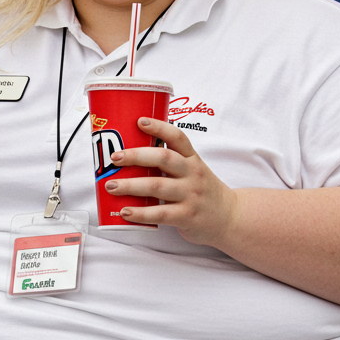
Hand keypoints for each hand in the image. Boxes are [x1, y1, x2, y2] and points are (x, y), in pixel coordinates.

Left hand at [106, 117, 240, 248]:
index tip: (139, 121)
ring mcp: (190, 195)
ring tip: (111, 186)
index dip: (158, 127)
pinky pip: (160, 214)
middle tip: (114, 157)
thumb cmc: (202, 192)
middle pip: (163, 158)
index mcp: (192, 159)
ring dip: (131, 185)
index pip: (177, 137)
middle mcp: (192, 174)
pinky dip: (140, 213)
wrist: (229, 217)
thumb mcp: (193, 171)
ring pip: (157, 186)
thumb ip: (170, 163)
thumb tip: (130, 156)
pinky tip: (125, 211)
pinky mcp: (186, 216)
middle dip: (136, 156)